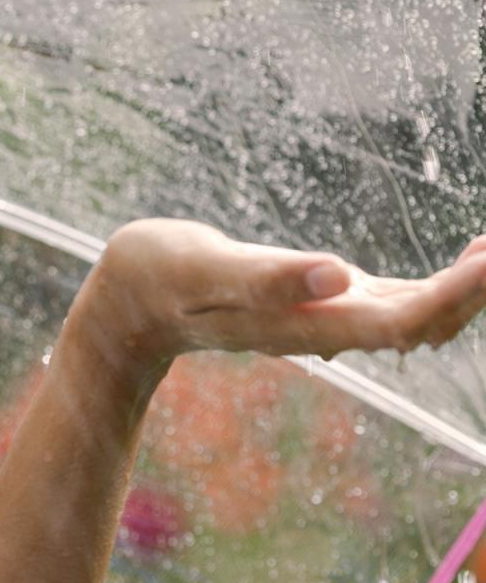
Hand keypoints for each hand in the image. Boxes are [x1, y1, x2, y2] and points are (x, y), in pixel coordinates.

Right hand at [70, 219, 485, 380]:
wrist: (130, 302)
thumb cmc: (157, 279)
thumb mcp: (203, 271)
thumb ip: (268, 279)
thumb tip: (339, 274)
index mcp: (308, 324)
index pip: (405, 320)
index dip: (458, 294)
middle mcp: (327, 327)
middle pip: (426, 322)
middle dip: (476, 290)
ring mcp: (326, 316)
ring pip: (420, 314)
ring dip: (469, 288)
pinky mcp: (320, 299)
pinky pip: (399, 299)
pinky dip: (442, 282)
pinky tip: (467, 255)